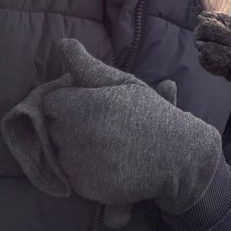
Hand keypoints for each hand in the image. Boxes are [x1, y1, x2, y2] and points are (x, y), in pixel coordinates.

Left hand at [43, 39, 220, 226]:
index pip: (52, 101)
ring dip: (74, 147)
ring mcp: (79, 164)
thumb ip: (89, 66)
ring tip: (106, 144)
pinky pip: (69, 175)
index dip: (71, 101)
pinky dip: (83, 170)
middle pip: (53, 126)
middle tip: (102, 124)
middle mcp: (78, 135)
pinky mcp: (84, 187)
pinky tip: (107, 162)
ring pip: (58, 151)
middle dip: (70, 124)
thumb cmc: (152, 114)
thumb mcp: (125, 84)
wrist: (178, 157)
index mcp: (86, 105)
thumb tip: (63, 43)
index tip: (91, 105)